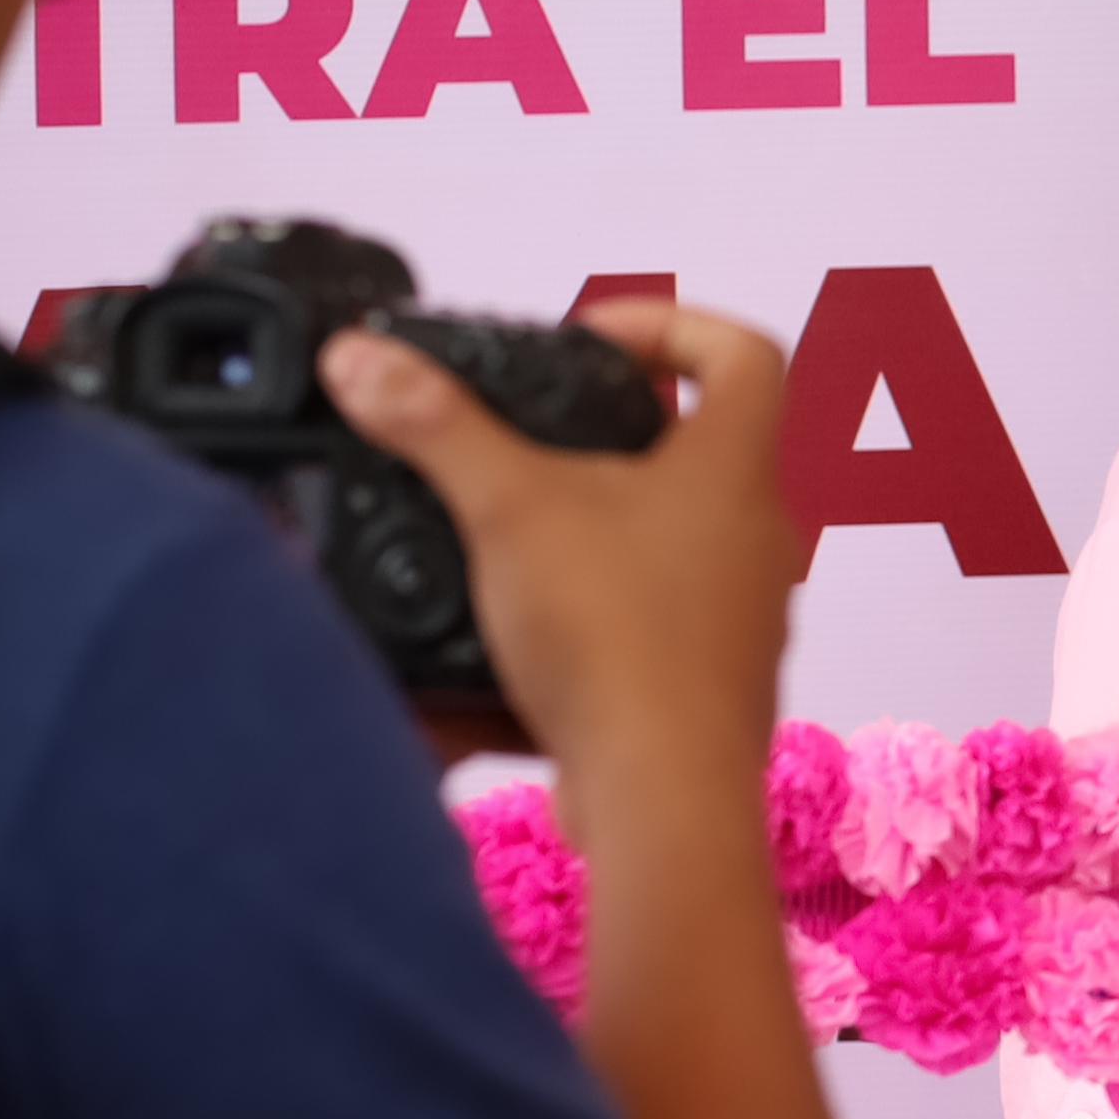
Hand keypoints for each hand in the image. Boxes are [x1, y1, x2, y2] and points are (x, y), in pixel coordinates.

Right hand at [320, 301, 795, 839]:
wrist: (662, 794)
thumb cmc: (618, 639)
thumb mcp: (508, 508)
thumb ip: (435, 427)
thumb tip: (361, 357)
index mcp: (735, 468)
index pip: (742, 350)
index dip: (671, 324)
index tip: (590, 342)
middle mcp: (757, 535)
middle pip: (703, 448)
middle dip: (609, 436)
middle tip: (531, 439)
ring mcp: (741, 612)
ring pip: (672, 542)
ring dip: (594, 528)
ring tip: (509, 530)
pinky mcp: (707, 681)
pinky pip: (648, 624)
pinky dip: (587, 615)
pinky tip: (511, 629)